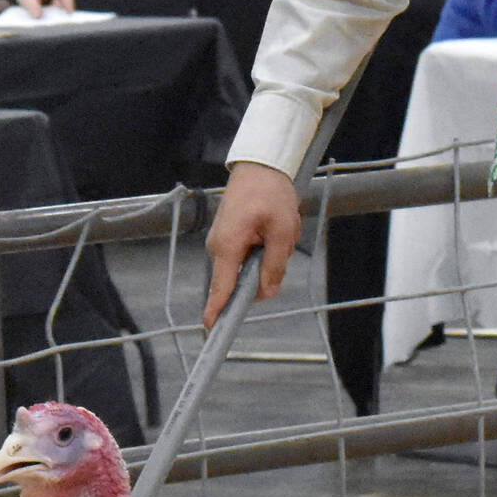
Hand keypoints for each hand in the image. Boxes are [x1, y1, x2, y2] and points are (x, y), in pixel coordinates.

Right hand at [204, 162, 300, 325]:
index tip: (213, 331)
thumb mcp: (283, 230)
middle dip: (261, 274)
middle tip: (278, 246)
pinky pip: (243, 258)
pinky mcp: (226, 239)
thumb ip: (274, 265)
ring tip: (274, 232)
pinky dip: (259, 250)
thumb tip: (266, 292)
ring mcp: (220, 243)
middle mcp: (218, 248)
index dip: (217, 311)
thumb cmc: (269, 192)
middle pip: (237, 282)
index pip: (220, 288)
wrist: (259, 166)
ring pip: (243, 270)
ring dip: (263, 259)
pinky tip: (269, 230)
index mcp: (228, 246)